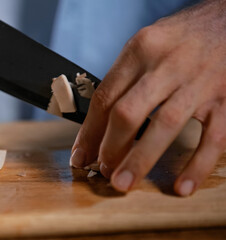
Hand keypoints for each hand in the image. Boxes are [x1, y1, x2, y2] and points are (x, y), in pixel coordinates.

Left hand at [70, 0, 225, 196]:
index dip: (89, 132)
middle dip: (109, 148)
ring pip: (164, 126)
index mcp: (140, 50)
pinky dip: (196, 165)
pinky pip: (212, 138)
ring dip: (139, 160)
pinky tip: (181, 185)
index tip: (81, 154)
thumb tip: (100, 123)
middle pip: (128, 113)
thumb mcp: (146, 45)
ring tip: (123, 182)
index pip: (105, 97)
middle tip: (101, 170)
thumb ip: (125, 79)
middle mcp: (166, 65)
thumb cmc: (182, 37)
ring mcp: (198, 82)